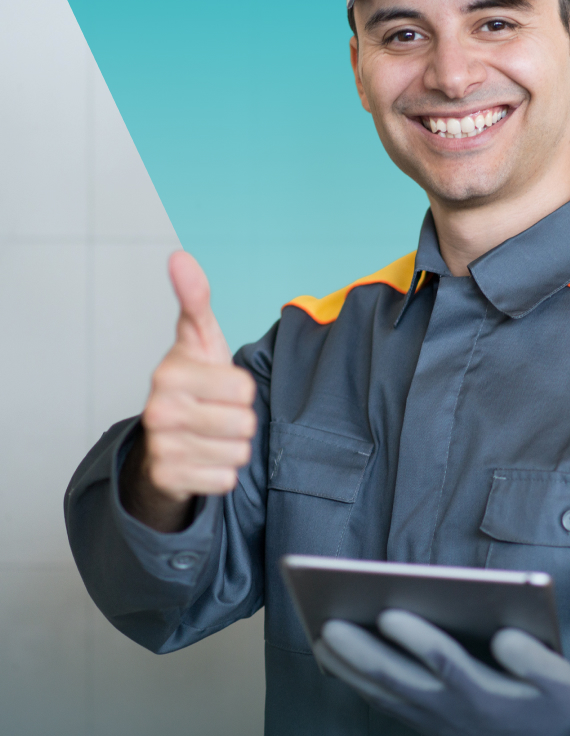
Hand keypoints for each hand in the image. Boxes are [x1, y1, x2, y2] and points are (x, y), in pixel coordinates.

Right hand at [121, 252, 255, 529]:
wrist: (165, 435)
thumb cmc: (193, 380)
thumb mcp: (198, 337)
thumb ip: (195, 298)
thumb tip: (179, 256)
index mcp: (169, 373)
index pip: (244, 389)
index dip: (241, 388)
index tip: (219, 384)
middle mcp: (159, 411)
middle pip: (244, 423)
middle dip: (239, 420)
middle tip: (216, 412)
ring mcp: (161, 447)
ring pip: (237, 453)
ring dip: (232, 445)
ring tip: (210, 433)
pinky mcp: (168, 479)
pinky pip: (225, 479)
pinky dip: (221, 472)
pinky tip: (203, 457)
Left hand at [313, 610, 569, 735]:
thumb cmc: (550, 708)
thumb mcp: (562, 683)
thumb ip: (535, 660)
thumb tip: (502, 637)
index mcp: (483, 694)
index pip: (445, 664)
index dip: (416, 639)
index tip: (388, 612)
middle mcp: (450, 708)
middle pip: (399, 679)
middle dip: (361, 651)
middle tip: (329, 624)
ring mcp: (433, 718)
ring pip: (383, 693)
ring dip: (349, 668)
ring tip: (320, 637)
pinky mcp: (424, 721)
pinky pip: (384, 702)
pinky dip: (357, 682)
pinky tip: (338, 661)